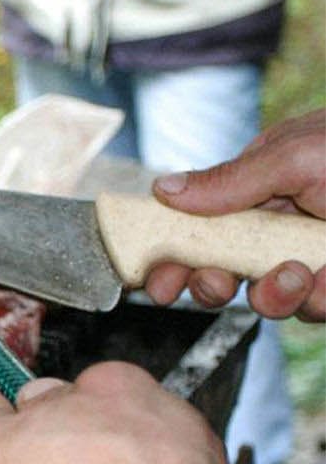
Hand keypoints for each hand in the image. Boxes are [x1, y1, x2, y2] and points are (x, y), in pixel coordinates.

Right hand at [146, 109, 325, 321]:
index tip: (155, 282)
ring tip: (299, 275)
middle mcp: (289, 223)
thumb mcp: (301, 155)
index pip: (202, 221)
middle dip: (211, 281)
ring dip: (274, 294)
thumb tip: (165, 191)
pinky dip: (320, 300)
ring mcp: (319, 257)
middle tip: (211, 285)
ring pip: (270, 296)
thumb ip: (232, 179)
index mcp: (268, 183)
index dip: (173, 252)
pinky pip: (316, 308)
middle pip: (224, 267)